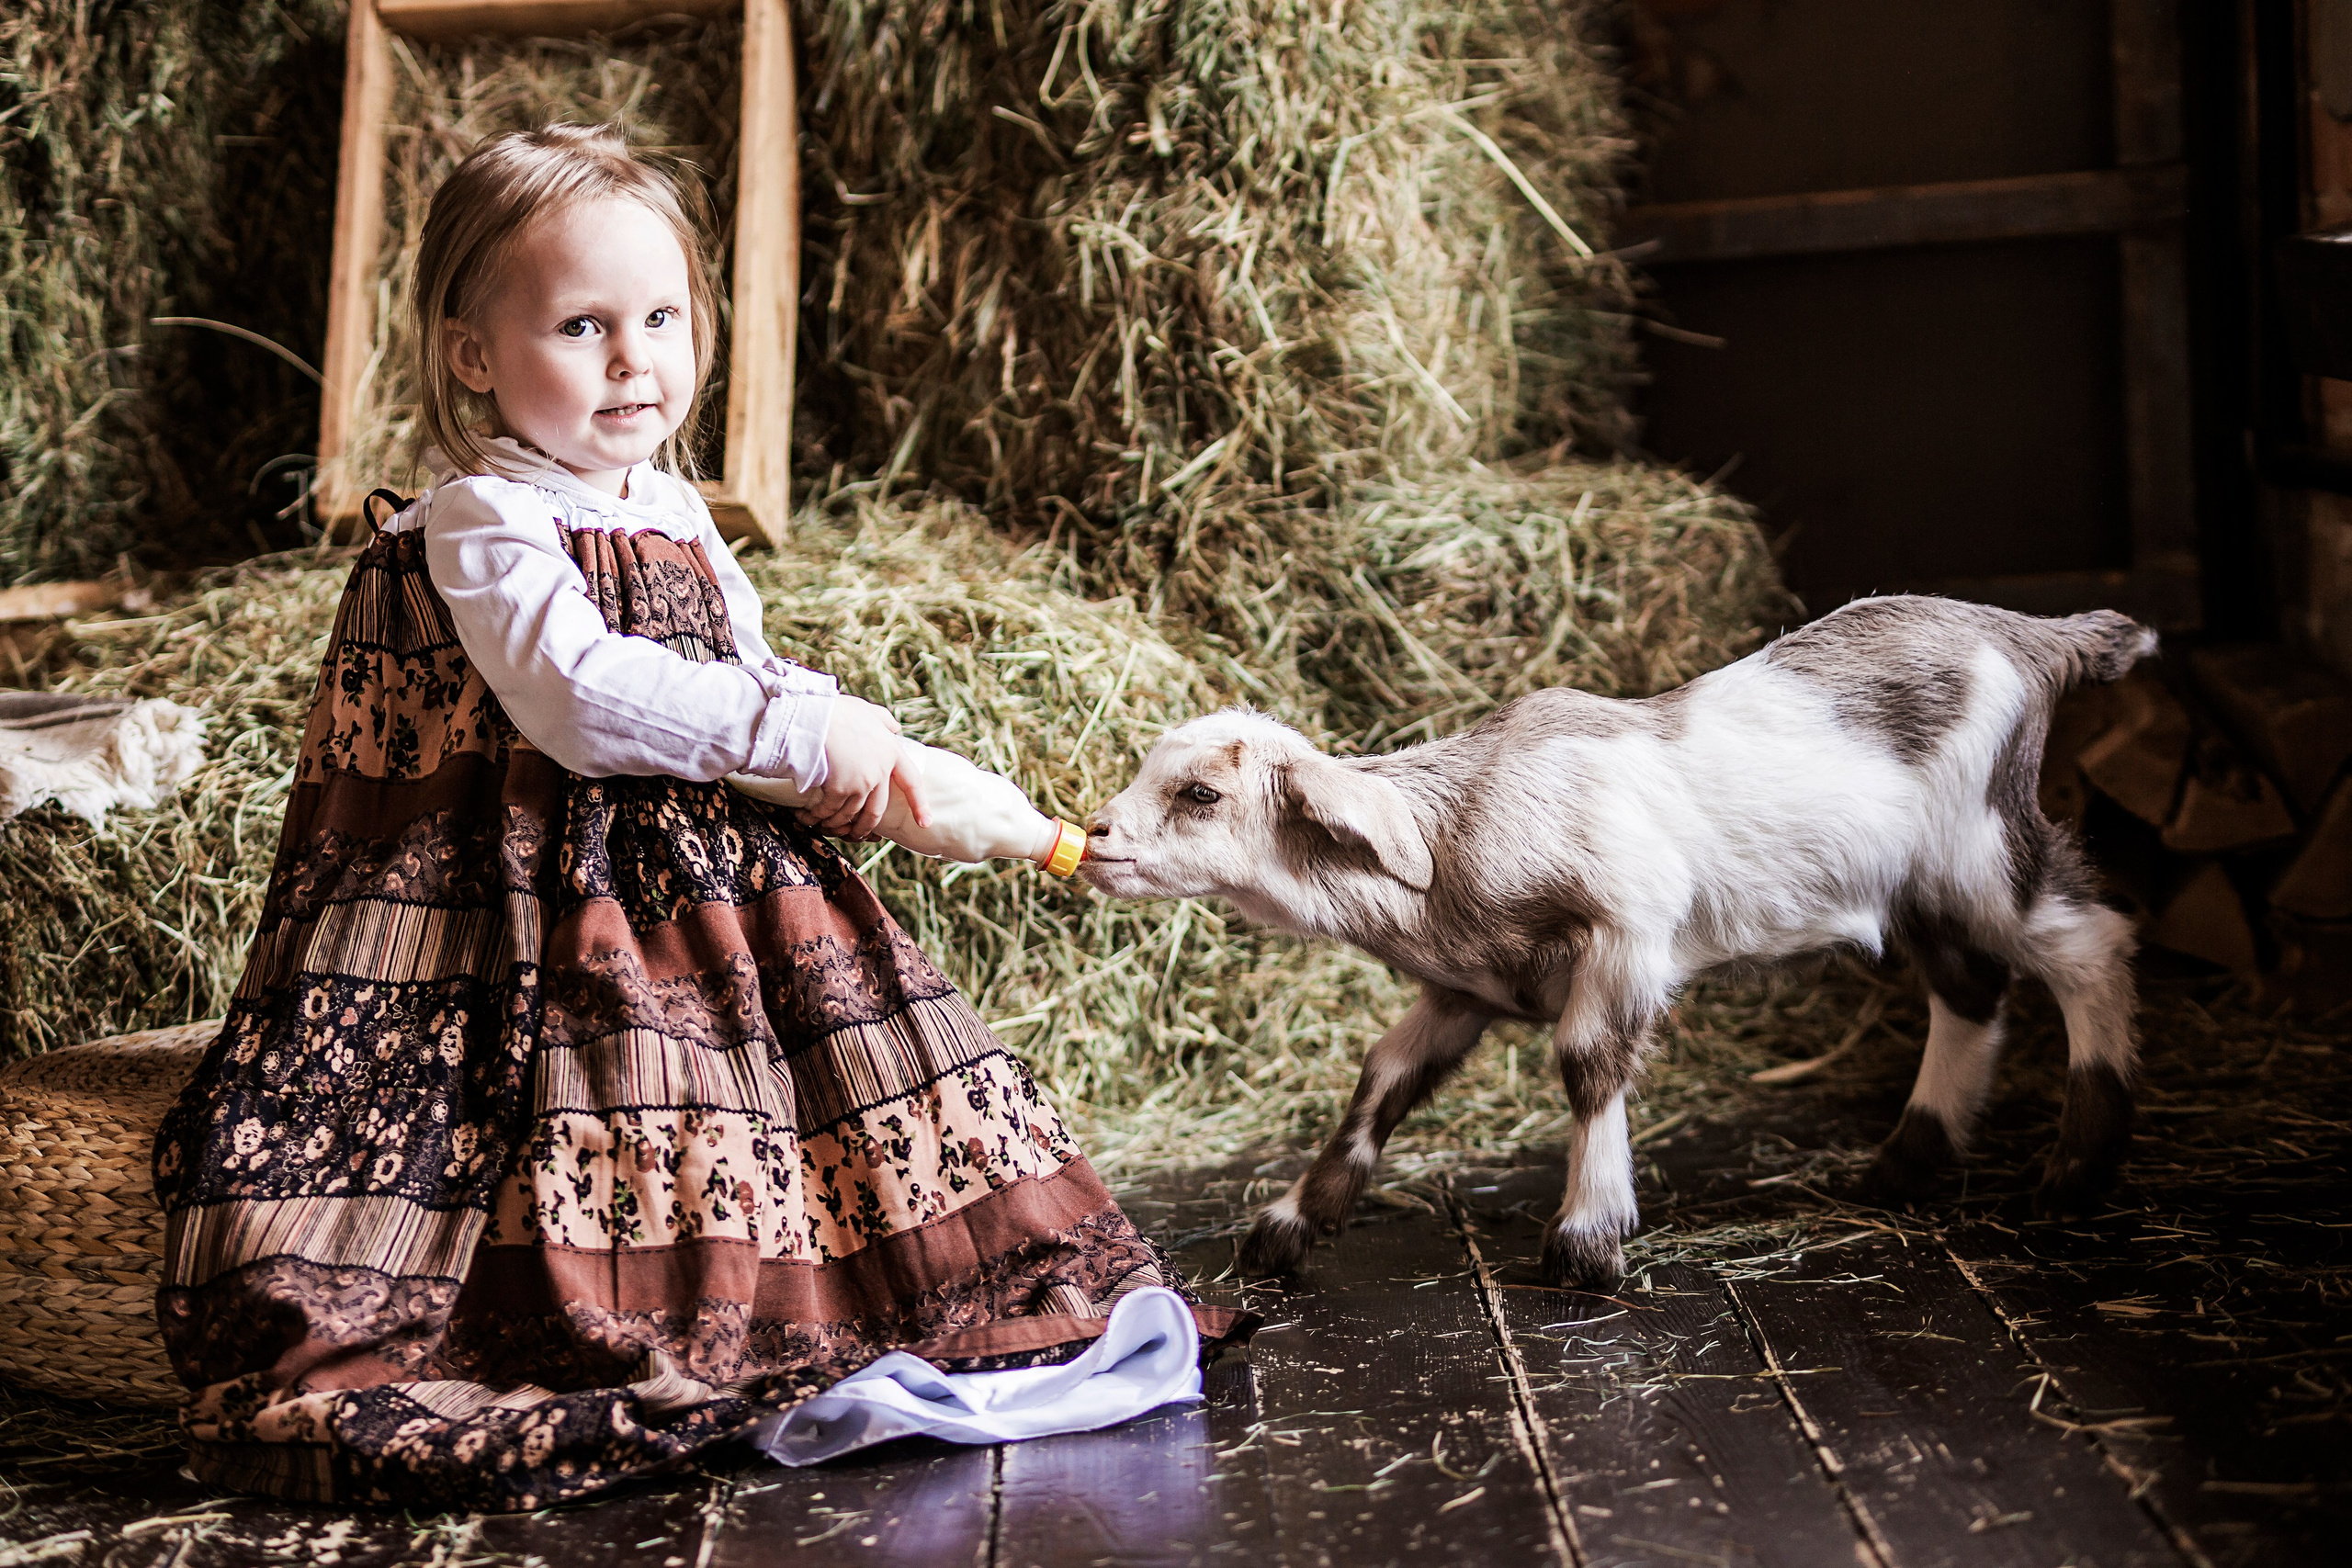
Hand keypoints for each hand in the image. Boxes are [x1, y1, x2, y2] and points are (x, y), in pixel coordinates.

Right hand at [804, 698, 931, 839]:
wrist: (813, 717)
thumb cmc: (836, 711)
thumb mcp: (867, 710)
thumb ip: (883, 720)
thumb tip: (896, 727)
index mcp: (891, 751)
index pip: (911, 781)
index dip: (919, 804)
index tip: (925, 822)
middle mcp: (880, 770)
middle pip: (877, 810)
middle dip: (865, 827)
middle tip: (856, 835)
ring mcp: (862, 782)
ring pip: (852, 814)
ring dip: (836, 823)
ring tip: (822, 824)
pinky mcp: (841, 789)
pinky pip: (831, 811)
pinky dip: (820, 817)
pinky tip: (809, 817)